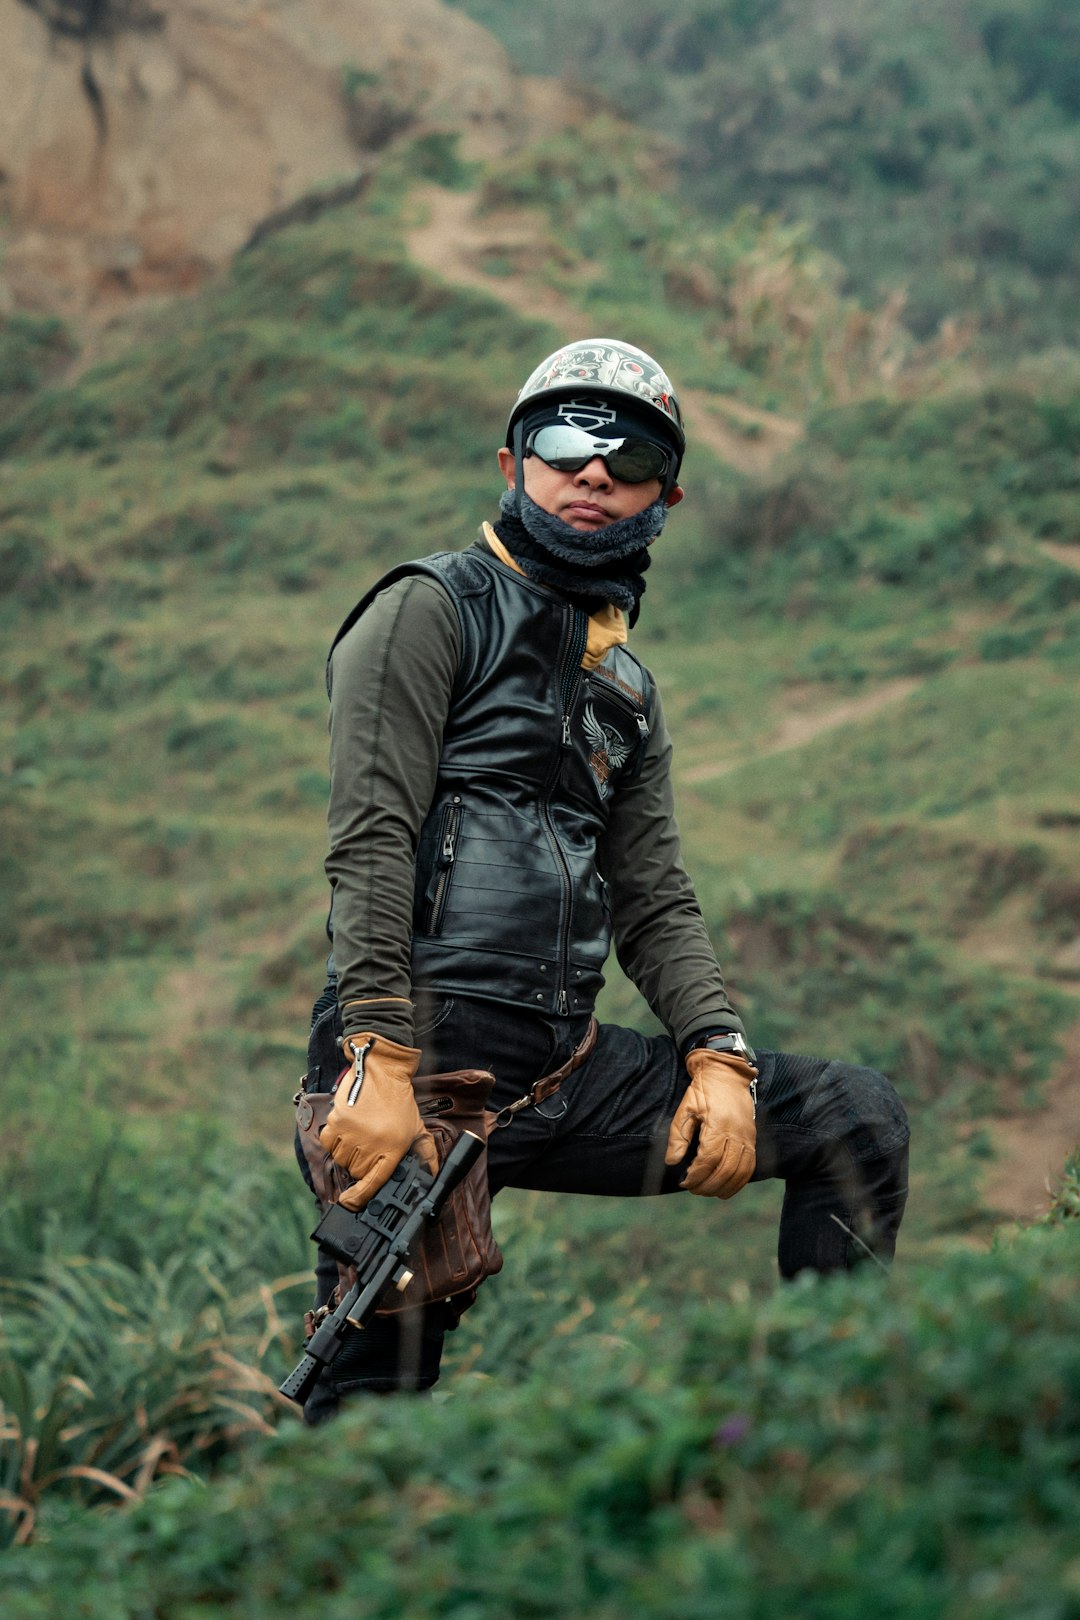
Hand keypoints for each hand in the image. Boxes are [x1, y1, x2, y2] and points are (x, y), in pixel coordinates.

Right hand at [321, 1033, 437, 1210]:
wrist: (381, 1071)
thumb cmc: (399, 1101)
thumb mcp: (417, 1127)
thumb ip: (426, 1153)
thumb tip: (431, 1175)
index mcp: (393, 1147)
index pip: (374, 1181)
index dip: (360, 1197)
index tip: (350, 1203)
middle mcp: (372, 1143)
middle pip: (356, 1171)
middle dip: (360, 1163)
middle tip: (368, 1146)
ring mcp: (352, 1133)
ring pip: (340, 1159)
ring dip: (346, 1152)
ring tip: (358, 1135)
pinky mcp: (337, 1121)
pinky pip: (328, 1143)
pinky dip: (333, 1140)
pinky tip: (345, 1129)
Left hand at [663, 1047, 757, 1197]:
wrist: (726, 1075)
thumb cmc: (703, 1091)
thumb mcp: (685, 1109)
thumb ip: (678, 1136)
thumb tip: (672, 1161)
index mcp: (718, 1124)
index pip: (708, 1160)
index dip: (696, 1175)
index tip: (684, 1181)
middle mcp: (737, 1133)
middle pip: (725, 1169)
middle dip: (707, 1185)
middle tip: (693, 1188)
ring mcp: (747, 1137)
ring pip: (740, 1172)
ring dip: (724, 1187)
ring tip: (707, 1191)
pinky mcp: (753, 1139)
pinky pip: (750, 1167)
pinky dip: (739, 1181)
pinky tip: (726, 1187)